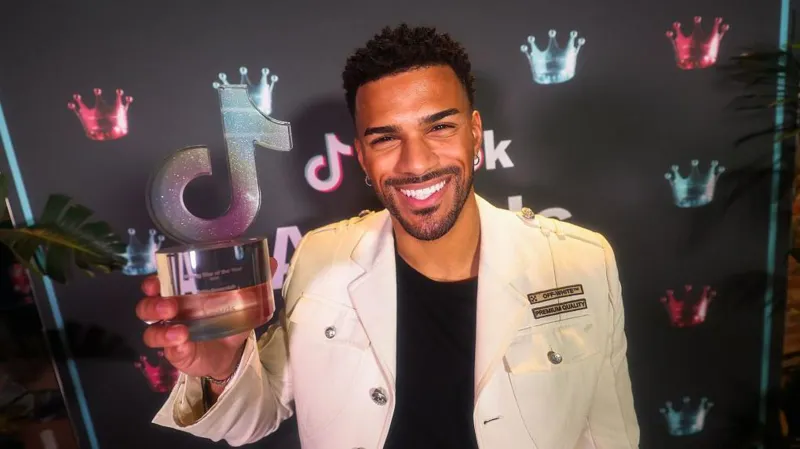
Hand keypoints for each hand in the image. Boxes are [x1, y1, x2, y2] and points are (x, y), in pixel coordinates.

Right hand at [135, 257, 278, 380]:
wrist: (232, 353)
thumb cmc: (228, 320)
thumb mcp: (242, 300)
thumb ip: (254, 281)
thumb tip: (272, 260)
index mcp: (181, 294)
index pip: (158, 284)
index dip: (153, 280)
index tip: (158, 278)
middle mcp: (171, 313)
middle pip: (147, 306)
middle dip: (153, 304)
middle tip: (169, 306)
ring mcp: (170, 334)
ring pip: (151, 331)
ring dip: (161, 329)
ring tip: (178, 329)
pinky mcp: (176, 353)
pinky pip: (168, 350)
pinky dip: (173, 346)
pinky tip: (182, 342)